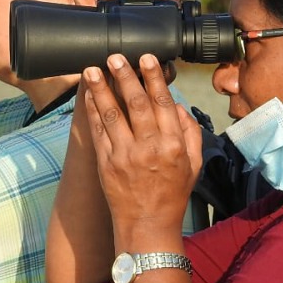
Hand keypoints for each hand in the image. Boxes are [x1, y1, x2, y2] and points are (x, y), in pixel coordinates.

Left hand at [81, 53, 202, 240]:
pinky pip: (97, 132)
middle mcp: (149, 147)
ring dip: (101, 89)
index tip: (146, 58)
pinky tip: (88, 96)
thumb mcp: (194, 164)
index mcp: (173, 145)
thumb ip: (190, 132)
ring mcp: (124, 155)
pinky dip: (92, 111)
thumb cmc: (173, 194)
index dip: (153, 78)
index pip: (162, 102)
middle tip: (115, 56)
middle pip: (135, 103)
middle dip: (125, 76)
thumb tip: (177, 106)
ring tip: (93, 69)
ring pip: (111, 114)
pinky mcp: (106, 163)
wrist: (147, 225)